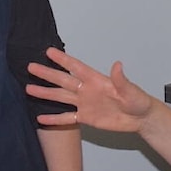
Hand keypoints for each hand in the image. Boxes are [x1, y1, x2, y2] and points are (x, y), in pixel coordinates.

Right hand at [26, 47, 152, 132]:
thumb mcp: (131, 90)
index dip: (63, 60)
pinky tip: (42, 118)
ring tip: (29, 89)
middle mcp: (87, 90)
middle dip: (47, 74)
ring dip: (46, 93)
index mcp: (96, 80)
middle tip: (31, 67)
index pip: (76, 67)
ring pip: (61, 97)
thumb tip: (118, 65)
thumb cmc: (138, 101)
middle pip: (63, 80)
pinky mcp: (86, 118)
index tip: (49, 51)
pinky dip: (55, 119)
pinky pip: (67, 118)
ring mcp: (85, 104)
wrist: (140, 119)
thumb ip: (121, 79)